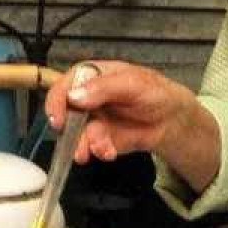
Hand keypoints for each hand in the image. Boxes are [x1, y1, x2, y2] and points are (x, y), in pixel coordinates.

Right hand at [42, 59, 196, 163]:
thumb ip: (103, 88)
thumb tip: (74, 96)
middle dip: (68, 131)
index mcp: (89, 76)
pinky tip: (109, 151)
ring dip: (83, 145)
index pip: (63, 86)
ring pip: (75, 135)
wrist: (170, 119)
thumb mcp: (132, 83)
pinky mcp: (98, 139)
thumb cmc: (153, 92)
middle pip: (64, 113)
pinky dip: (99, 151)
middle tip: (73, 142)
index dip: (57, 101)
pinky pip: (91, 148)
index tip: (58, 119)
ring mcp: (91, 120)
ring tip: (100, 149)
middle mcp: (85, 98)